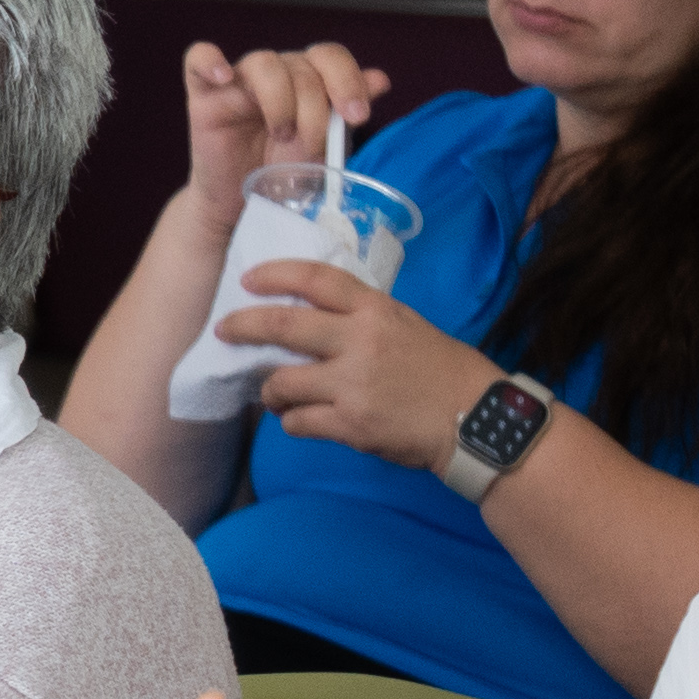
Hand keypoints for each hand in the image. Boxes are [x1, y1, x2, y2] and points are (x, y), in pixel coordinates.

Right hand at [178, 39, 387, 222]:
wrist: (243, 207)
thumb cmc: (283, 174)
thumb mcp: (324, 146)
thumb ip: (345, 113)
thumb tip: (381, 79)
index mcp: (306, 78)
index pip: (330, 56)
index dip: (347, 79)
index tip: (358, 116)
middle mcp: (275, 72)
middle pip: (301, 65)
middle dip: (316, 107)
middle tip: (314, 145)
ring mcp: (238, 81)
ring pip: (263, 62)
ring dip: (280, 100)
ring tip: (282, 135)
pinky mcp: (204, 96)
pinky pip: (198, 60)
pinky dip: (210, 60)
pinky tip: (225, 77)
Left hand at [212, 262, 508, 473]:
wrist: (474, 419)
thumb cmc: (441, 371)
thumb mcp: (406, 325)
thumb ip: (361, 319)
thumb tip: (311, 319)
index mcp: (376, 310)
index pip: (317, 279)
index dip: (276, 274)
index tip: (248, 279)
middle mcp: (361, 341)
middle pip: (282, 325)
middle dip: (243, 326)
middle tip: (224, 330)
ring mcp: (353, 384)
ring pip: (281, 382)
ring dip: (270, 390)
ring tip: (274, 394)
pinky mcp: (351, 424)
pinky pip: (298, 423)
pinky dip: (292, 422)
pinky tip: (300, 420)